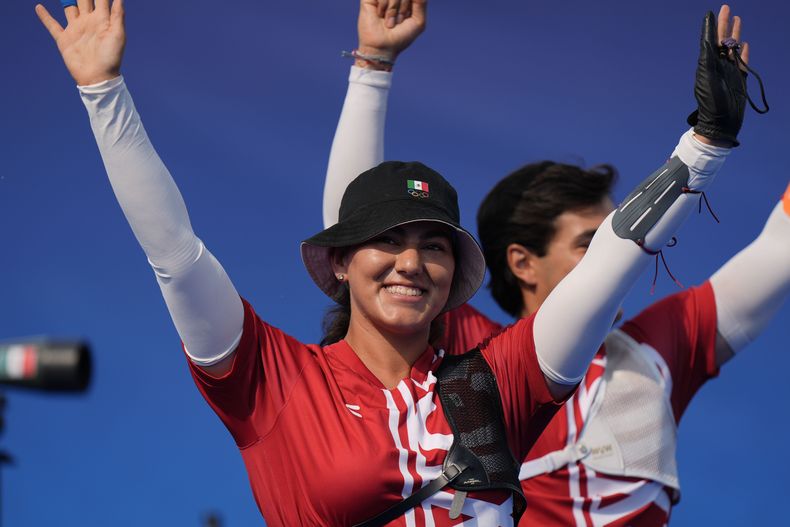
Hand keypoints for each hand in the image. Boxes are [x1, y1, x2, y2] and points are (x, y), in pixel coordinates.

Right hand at [36, 0, 125, 85]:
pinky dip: (45, 16)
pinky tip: (39, 7)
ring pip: (69, 8)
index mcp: (102, 20)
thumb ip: (118, 16)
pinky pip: (52, 25)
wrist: (98, 78)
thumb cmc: (111, 58)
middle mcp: (88, 22)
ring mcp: (76, 30)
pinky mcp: (64, 40)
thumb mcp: (118, 35)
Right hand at [357, 0, 426, 65]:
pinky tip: (380, 15)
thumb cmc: (401, 37)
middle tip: (398, 21)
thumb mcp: (419, 21)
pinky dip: (383, 5)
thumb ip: (421, 2)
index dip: (409, 6)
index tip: (407, 18)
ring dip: (393, 9)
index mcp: (406, 1)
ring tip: (389, 22)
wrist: (382, 47)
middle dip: (403, 7)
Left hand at [688, 4, 749, 146]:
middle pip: (721, 39)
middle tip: (726, 7)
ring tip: (736, 19)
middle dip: (723, 24)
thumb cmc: (711, 101)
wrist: (721, 122)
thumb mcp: (707, 77)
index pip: (710, 39)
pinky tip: (744, 43)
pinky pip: (742, 61)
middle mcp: (718, 65)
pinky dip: (743, 51)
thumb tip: (708, 39)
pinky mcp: (739, 79)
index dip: (711, 25)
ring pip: (732, 47)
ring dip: (734, 33)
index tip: (712, 12)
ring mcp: (729, 71)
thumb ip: (708, 58)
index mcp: (708, 63)